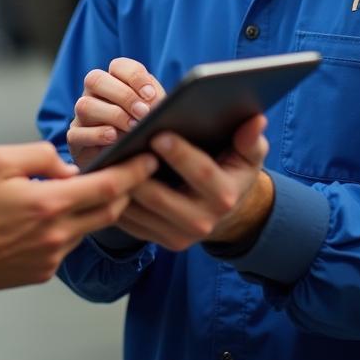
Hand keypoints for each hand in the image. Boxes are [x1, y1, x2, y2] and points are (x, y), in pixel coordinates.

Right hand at [0, 141, 156, 289]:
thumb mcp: (0, 160)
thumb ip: (41, 155)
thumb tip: (67, 166)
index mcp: (49, 202)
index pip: (106, 186)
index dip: (133, 172)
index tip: (150, 158)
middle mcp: (57, 233)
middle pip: (110, 211)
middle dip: (126, 190)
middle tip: (133, 171)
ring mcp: (52, 256)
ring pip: (89, 227)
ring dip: (95, 208)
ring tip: (88, 189)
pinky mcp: (44, 271)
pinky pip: (69, 243)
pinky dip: (71, 226)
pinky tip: (55, 214)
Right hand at [67, 57, 166, 167]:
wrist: (130, 166)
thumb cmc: (144, 134)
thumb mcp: (154, 116)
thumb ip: (156, 104)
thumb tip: (157, 103)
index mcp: (114, 82)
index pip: (118, 66)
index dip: (134, 76)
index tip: (150, 95)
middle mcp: (93, 95)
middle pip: (96, 79)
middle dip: (123, 95)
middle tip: (144, 113)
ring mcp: (81, 116)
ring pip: (84, 105)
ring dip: (112, 115)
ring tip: (133, 128)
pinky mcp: (75, 139)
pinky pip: (76, 133)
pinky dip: (96, 135)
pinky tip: (114, 139)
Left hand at [115, 114, 271, 251]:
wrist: (227, 212)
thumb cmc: (233, 169)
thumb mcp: (248, 155)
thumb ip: (250, 138)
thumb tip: (256, 119)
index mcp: (224, 196)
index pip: (200, 172)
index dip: (180, 153)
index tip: (159, 132)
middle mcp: (201, 222)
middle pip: (160, 197)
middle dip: (139, 170)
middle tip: (120, 143)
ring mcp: (176, 236)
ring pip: (139, 210)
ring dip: (120, 184)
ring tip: (105, 154)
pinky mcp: (156, 240)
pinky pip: (128, 221)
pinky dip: (113, 198)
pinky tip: (103, 173)